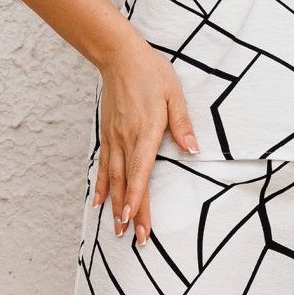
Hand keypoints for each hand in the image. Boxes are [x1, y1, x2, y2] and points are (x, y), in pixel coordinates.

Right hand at [93, 28, 198, 246]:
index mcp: (146, 132)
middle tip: (132, 237)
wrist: (120, 57)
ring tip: (116, 228)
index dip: (137, 197)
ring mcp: (114, 138)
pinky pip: (104, 165)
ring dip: (115, 205)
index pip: (141, 171)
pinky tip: (99, 202)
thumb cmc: (151, 73)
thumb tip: (194, 149)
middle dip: (130, 212)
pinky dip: (102, 185)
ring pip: (114, 178)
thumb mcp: (174, 94)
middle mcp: (126, 139)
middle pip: (128, 182)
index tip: (135, 219)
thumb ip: (183, 124)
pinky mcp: (108, 135)